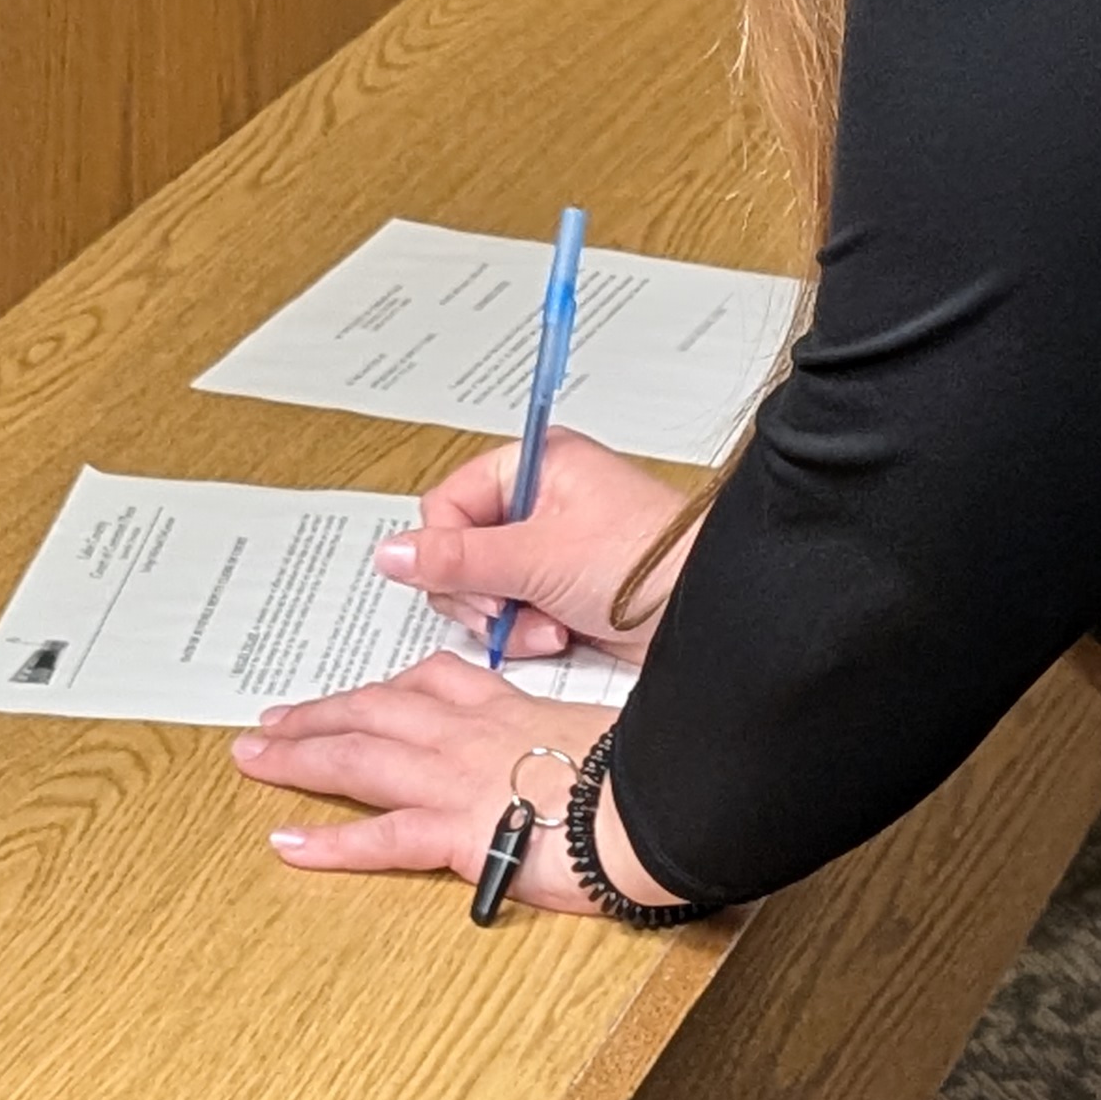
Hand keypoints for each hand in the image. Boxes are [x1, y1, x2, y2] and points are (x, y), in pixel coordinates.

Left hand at [233, 654, 679, 912]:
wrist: (663, 800)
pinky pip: (380, 837)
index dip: (386, 687)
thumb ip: (581, 737)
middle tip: (270, 720)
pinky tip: (288, 842)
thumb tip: (592, 751)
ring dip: (300, 756)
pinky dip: (329, 841)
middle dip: (319, 714)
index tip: (359, 690)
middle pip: (377, 711)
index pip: (435, 683)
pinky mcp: (457, 831)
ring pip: (361, 758)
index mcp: (509, 708)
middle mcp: (471, 734)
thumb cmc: (650, 767)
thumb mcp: (610, 729)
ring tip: (253, 757)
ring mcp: (458, 779)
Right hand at [371, 430, 700, 670]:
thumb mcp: (537, 556)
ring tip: (548, 622)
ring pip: (484, 590)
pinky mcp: (564, 590)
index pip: (448, 504)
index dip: (448, 550)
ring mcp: (551, 549)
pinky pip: (515, 614)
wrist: (708, 613)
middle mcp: (540, 502)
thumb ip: (457, 558)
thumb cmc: (647, 560)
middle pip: (460, 552)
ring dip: (509, 617)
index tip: (473, 581)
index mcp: (534, 465)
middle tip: (507, 604)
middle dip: (482, 592)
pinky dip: (530, 631)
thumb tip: (393, 553)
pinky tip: (562, 634)